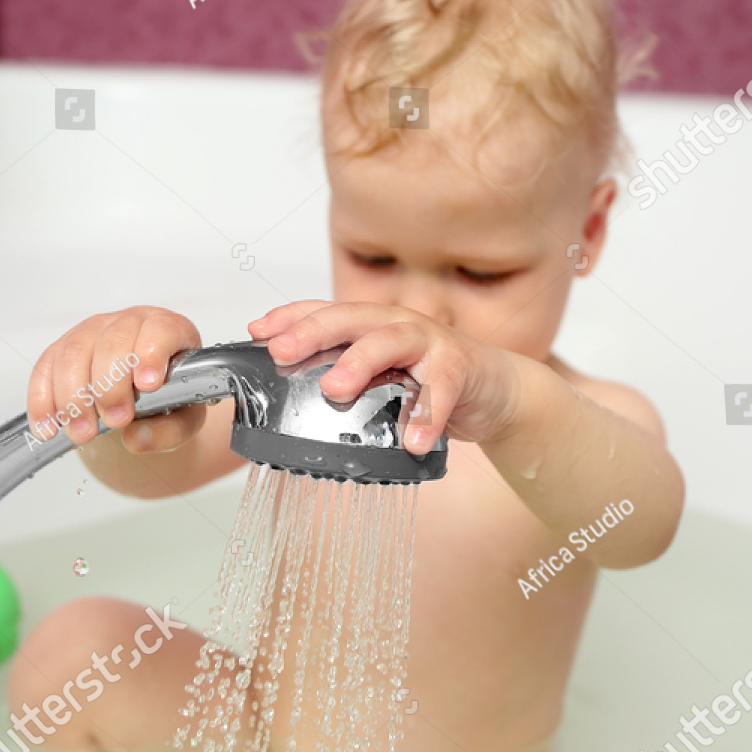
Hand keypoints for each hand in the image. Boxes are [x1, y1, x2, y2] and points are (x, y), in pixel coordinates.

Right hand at [27, 307, 204, 452]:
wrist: (147, 399)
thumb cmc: (171, 399)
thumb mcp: (184, 419)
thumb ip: (171, 431)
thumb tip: (137, 438)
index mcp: (167, 330)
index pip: (160, 330)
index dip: (151, 354)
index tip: (148, 385)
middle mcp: (129, 323)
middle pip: (112, 342)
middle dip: (110, 386)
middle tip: (116, 422)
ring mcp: (93, 332)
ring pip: (73, 352)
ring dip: (74, 396)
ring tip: (82, 433)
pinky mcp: (63, 349)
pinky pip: (45, 368)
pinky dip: (43, 400)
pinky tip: (48, 427)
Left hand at [247, 301, 520, 452]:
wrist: (494, 390)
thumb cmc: (429, 382)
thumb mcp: (381, 377)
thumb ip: (346, 376)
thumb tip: (287, 394)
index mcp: (371, 325)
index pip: (324, 311)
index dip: (290, 317)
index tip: (257, 333)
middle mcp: (396, 325)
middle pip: (350, 318)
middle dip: (313, 333)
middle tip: (282, 354)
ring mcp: (430, 342)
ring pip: (391, 342)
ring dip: (360, 363)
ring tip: (334, 390)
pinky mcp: (460, 368)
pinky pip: (441, 390)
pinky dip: (427, 415)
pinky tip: (413, 440)